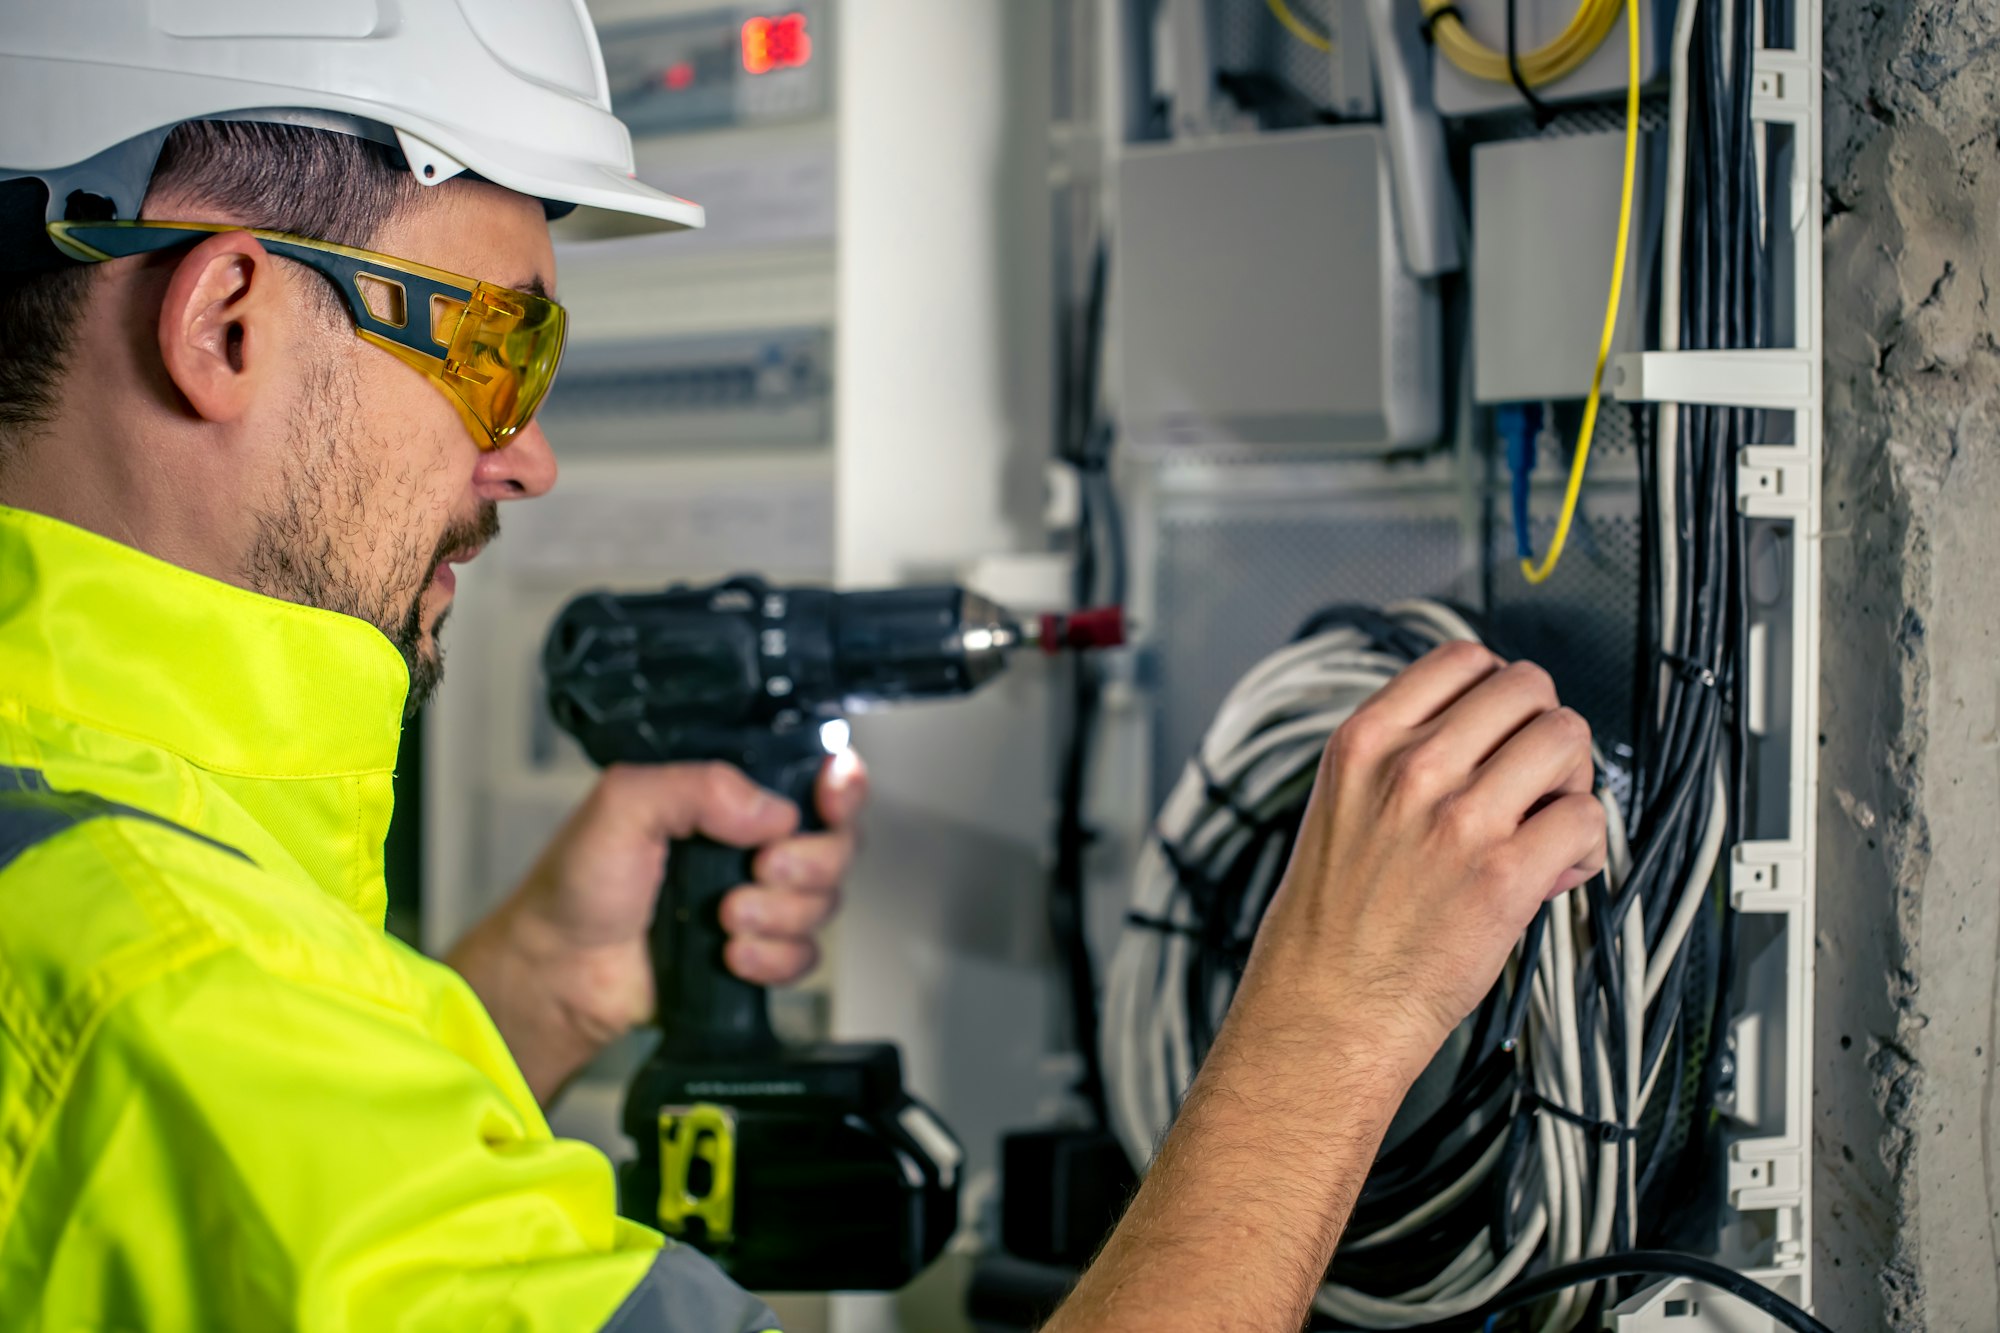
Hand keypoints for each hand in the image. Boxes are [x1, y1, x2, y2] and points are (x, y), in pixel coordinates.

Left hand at [450, 753, 867, 1101]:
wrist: (560, 973)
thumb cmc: (576, 886)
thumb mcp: (623, 805)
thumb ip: (698, 787)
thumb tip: (773, 811)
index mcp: (726, 796)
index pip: (813, 776)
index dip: (841, 786)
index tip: (832, 798)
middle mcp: (750, 843)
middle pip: (837, 843)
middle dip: (808, 861)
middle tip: (761, 868)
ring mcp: (759, 899)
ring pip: (824, 902)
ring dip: (779, 915)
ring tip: (726, 917)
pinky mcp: (759, 953)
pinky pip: (805, 956)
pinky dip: (773, 958)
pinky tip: (732, 955)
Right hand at [1233, 641, 1606, 1078]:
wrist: (1325, 1007)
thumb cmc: (1332, 921)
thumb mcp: (1341, 804)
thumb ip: (1407, 756)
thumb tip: (1501, 738)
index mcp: (1364, 740)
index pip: (1463, 657)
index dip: (1499, 688)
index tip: (1502, 728)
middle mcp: (1411, 766)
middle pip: (1527, 686)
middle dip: (1542, 728)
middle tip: (1533, 780)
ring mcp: (1458, 817)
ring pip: (1567, 737)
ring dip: (1572, 778)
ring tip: (1544, 823)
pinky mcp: (1503, 875)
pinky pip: (1586, 817)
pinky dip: (1585, 843)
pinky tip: (1553, 870)